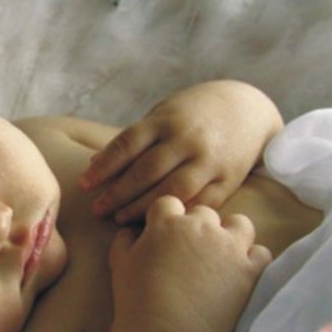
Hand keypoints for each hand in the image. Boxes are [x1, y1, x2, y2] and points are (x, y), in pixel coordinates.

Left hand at [79, 80, 282, 224]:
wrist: (247, 109)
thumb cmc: (191, 114)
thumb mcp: (162, 115)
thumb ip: (132, 140)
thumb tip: (95, 165)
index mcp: (166, 121)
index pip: (127, 145)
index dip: (103, 167)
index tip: (84, 185)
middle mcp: (187, 140)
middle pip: (146, 172)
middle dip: (117, 193)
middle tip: (97, 210)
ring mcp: (210, 160)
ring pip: (171, 190)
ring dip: (142, 208)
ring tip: (119, 218)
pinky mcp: (228, 179)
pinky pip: (199, 203)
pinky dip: (176, 214)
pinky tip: (157, 223)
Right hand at [109, 196, 270, 331]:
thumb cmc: (137, 302)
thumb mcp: (120, 266)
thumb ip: (124, 241)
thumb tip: (129, 230)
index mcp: (166, 222)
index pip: (169, 203)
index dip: (167, 218)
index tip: (165, 235)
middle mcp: (200, 226)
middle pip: (204, 213)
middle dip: (198, 227)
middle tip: (190, 252)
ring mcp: (228, 247)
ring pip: (240, 224)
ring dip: (231, 235)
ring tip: (220, 256)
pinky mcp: (249, 271)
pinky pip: (261, 253)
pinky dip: (252, 260)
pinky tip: (239, 273)